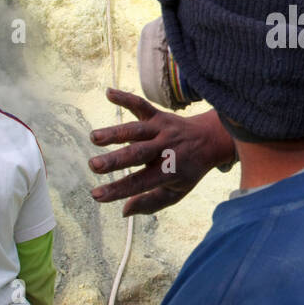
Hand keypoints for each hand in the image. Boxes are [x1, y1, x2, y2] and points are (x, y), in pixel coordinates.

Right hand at [89, 89, 235, 214]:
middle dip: (115, 160)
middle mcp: (165, 149)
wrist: (210, 139)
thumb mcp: (176, 192)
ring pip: (136, 130)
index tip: (96, 195)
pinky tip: (108, 93)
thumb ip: (151, 203)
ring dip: (115, 133)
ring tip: (94, 137)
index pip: (140, 182)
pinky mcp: (159, 115)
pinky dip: (126, 97)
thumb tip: (124, 211)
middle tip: (93, 165)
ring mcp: (162, 129)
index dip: (118, 189)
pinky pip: (142, 104)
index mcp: (169, 171)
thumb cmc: (188, 170)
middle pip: (138, 154)